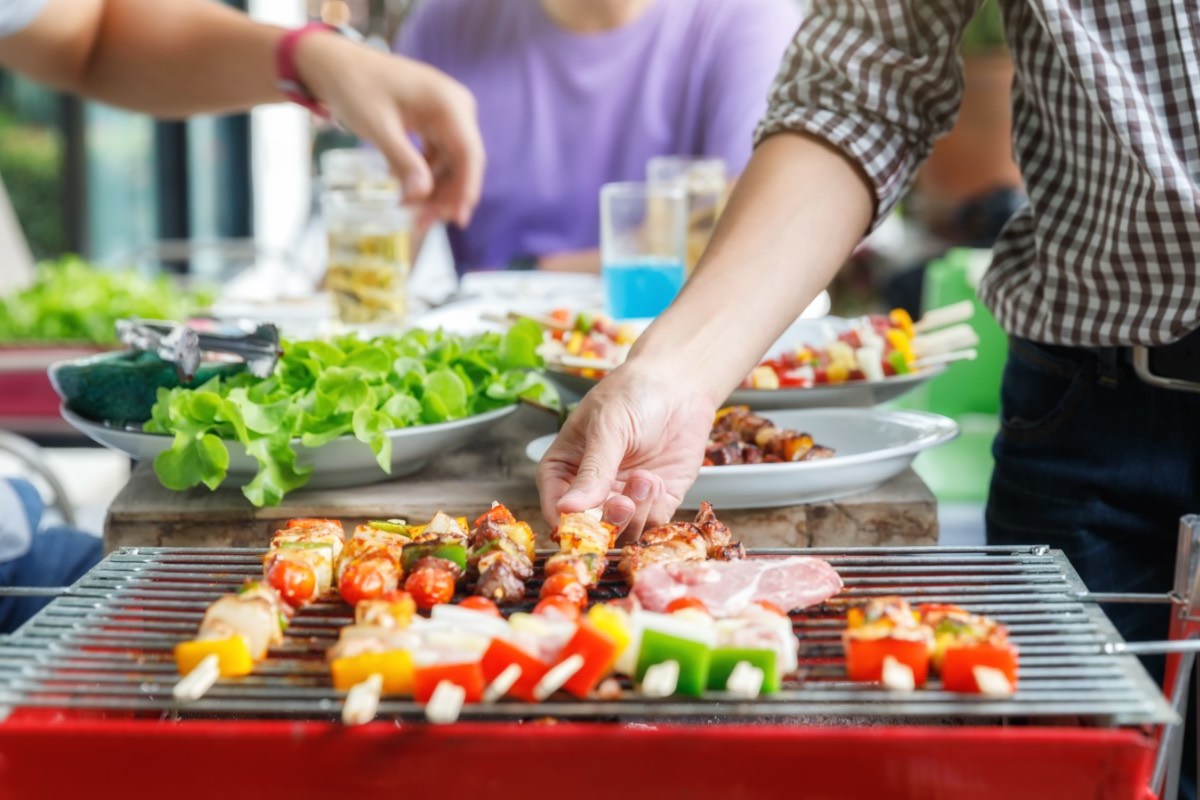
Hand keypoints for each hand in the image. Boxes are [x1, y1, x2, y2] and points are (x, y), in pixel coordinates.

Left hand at [295, 34, 484, 226]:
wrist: (336, 64)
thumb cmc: (355, 87)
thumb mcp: (379, 127)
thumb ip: (403, 161)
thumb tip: (422, 196)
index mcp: (449, 104)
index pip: (469, 154)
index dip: (466, 190)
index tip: (457, 219)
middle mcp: (455, 108)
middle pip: (462, 163)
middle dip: (444, 196)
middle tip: (421, 224)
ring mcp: (446, 114)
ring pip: (450, 163)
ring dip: (433, 189)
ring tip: (410, 213)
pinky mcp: (433, 121)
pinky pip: (437, 155)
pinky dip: (424, 175)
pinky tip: (405, 189)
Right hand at [536, 360, 716, 538]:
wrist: (680, 382)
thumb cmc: (633, 393)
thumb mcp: (607, 427)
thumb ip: (592, 470)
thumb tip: (568, 509)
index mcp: (564, 468)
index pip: (555, 507)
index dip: (567, 523)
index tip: (582, 526)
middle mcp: (592, 489)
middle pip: (590, 528)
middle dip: (606, 522)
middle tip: (621, 504)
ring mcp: (625, 497)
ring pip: (622, 531)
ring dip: (634, 515)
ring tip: (645, 480)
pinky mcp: (657, 500)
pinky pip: (651, 524)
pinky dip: (654, 510)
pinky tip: (656, 481)